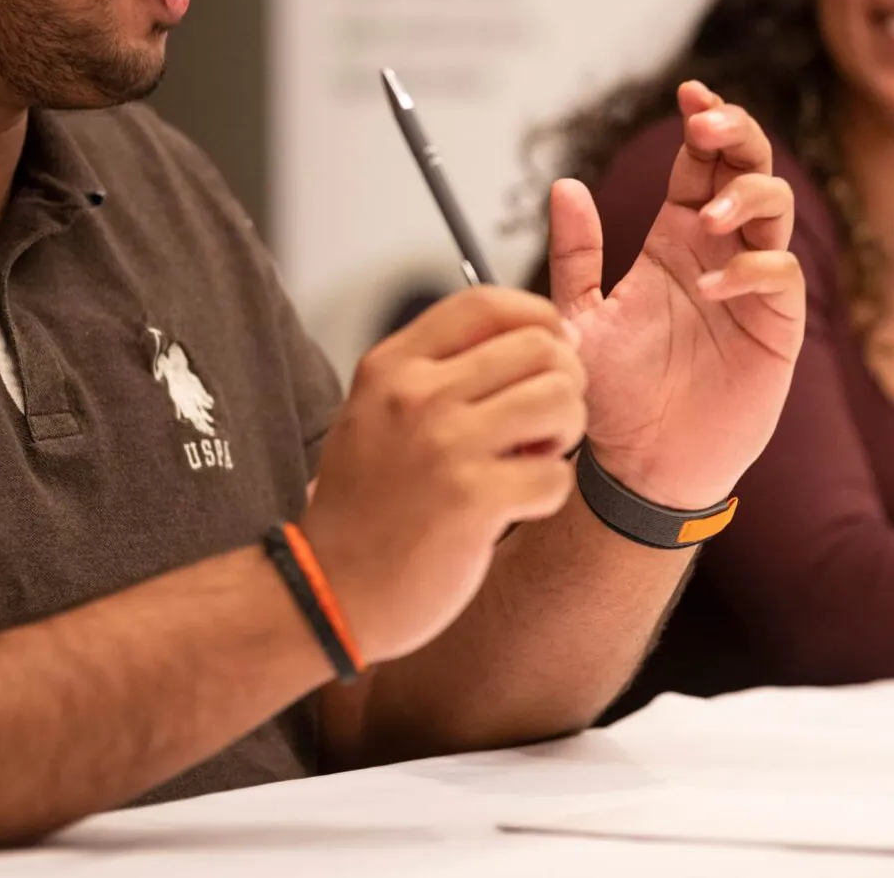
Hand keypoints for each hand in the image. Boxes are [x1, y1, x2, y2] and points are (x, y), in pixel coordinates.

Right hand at [300, 289, 583, 664]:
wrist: (329, 591)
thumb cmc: (366, 506)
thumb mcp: (377, 413)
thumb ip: (440, 371)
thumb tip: (538, 339)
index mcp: (392, 367)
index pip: (485, 302)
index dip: (536, 318)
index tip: (550, 347)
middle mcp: (417, 396)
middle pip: (540, 347)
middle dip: (564, 382)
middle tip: (545, 420)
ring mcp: (445, 446)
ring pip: (560, 399)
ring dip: (564, 431)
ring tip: (533, 457)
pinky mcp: (473, 501)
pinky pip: (556, 476)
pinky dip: (547, 494)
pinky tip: (514, 506)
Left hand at [547, 81, 805, 511]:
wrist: (642, 466)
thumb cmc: (613, 395)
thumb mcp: (577, 319)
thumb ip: (574, 255)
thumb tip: (564, 186)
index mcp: (676, 236)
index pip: (701, 160)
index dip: (703, 119)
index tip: (687, 94)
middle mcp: (720, 250)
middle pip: (749, 165)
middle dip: (736, 133)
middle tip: (706, 123)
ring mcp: (752, 285)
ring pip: (776, 207)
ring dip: (747, 194)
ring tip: (710, 214)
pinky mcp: (776, 326)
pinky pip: (782, 274)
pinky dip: (754, 267)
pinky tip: (714, 285)